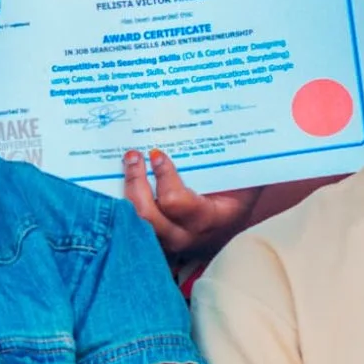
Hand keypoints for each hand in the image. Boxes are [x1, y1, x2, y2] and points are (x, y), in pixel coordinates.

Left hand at [121, 148, 259, 265]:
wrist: (234, 216)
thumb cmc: (239, 191)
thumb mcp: (245, 176)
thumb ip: (235, 158)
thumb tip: (226, 123)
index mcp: (212, 218)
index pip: (177, 202)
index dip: (164, 177)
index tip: (157, 154)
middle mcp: (186, 234)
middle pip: (149, 217)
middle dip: (135, 183)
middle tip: (133, 156)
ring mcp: (166, 239)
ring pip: (135, 223)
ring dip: (126, 191)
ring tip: (127, 164)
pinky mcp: (152, 238)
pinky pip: (131, 224)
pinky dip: (121, 203)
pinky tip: (118, 180)